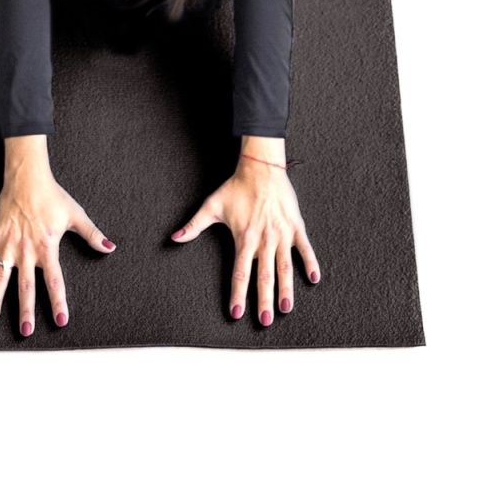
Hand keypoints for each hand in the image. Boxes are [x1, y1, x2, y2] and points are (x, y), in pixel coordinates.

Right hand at [0, 135, 116, 334]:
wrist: (28, 178)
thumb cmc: (53, 196)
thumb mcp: (76, 215)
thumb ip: (92, 234)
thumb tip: (110, 248)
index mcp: (47, 248)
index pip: (55, 281)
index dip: (58, 301)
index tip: (61, 321)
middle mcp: (27, 251)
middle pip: (26, 286)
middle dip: (25, 310)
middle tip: (25, 331)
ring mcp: (8, 244)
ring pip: (0, 277)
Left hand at [170, 138, 319, 324]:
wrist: (261, 169)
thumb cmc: (236, 187)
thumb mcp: (211, 206)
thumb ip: (194, 225)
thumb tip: (174, 237)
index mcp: (244, 240)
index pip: (240, 274)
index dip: (237, 295)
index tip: (236, 314)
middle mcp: (264, 241)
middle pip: (264, 277)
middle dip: (263, 301)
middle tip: (264, 321)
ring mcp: (281, 234)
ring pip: (285, 268)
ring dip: (286, 289)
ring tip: (285, 309)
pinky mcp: (295, 226)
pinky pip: (305, 248)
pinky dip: (310, 263)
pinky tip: (314, 279)